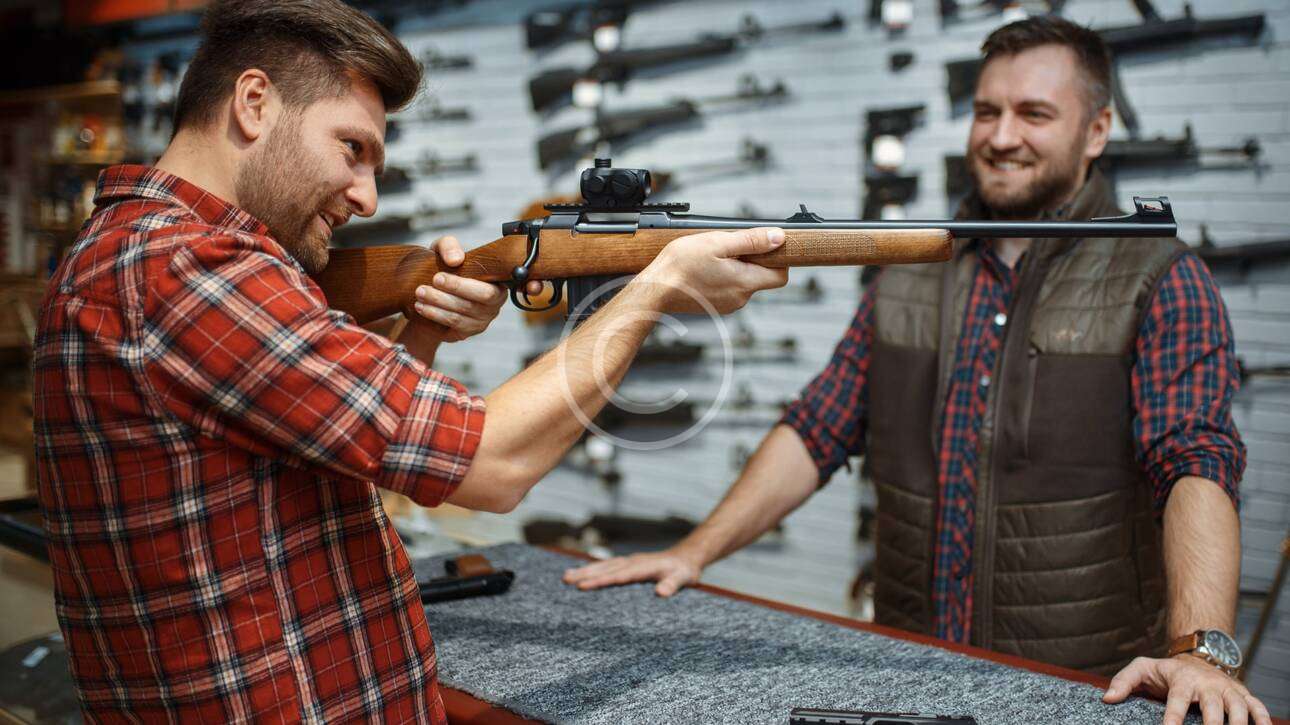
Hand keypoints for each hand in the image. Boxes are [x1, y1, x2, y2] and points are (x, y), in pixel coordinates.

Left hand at [410, 236, 539, 341]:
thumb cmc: (441, 267)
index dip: (534, 286)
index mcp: (498, 279)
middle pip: (484, 296)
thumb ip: (448, 246)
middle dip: (459, 287)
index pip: (523, 282)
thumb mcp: (443, 250)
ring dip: (440, 302)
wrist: (424, 292)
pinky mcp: (469, 331)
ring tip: (421, 292)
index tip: (534, 287)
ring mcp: (484, 319)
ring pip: (465, 312)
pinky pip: (454, 325)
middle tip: (436, 279)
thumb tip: (455, 260)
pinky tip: (422, 306)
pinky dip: (436, 315)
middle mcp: (496, 300)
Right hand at [562, 548, 702, 596]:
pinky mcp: (628, 564)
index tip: (583, 586)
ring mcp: (629, 562)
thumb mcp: (684, 578)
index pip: (618, 576)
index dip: (601, 581)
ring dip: (585, 571)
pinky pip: (608, 566)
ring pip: (604, 566)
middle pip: (605, 569)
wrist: (686, 557)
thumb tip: (660, 593)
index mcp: (643, 567)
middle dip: (585, 574)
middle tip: (565, 580)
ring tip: (566, 576)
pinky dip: (593, 569)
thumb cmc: (684, 570)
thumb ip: (672, 585)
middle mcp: (633, 562)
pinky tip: (582, 573)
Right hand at [636, 227, 788, 313]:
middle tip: (729, 247)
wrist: (655, 290)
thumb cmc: (681, 265)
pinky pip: (728, 289)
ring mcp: (727, 305)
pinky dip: (722, 277)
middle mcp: (740, 299)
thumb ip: (752, 241)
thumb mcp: (718, 243)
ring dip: (735, 267)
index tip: (763, 245)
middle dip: (751, 260)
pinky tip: (704, 269)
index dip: (777, 259)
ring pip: (743, 282)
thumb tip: (779, 238)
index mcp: (745, 283)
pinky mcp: (715, 306)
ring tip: (712, 257)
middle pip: (761, 277)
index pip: (780, 276)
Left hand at [1103, 654, 1271, 724]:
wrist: (1196, 655)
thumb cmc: (1167, 670)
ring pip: (1238, 708)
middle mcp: (1207, 684)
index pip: (1177, 701)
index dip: (1173, 717)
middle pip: (1213, 707)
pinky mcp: (1242, 694)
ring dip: (1238, 724)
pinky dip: (1263, 719)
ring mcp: (1226, 689)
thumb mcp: (1142, 669)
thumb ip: (1123, 681)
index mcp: (1181, 680)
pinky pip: (1257, 707)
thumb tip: (1107, 698)